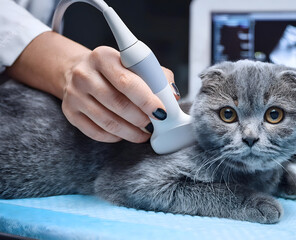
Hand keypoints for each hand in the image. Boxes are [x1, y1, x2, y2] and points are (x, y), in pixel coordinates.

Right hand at [62, 46, 178, 142]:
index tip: (162, 112)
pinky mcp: (69, 112)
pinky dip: (115, 137)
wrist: (79, 72)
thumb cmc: (116, 70)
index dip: (146, 100)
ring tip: (145, 133)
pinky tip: (126, 134)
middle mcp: (84, 74)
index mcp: (103, 56)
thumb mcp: (135, 64)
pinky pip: (96, 132)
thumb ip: (157, 77)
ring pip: (107, 121)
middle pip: (117, 103)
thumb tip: (172, 96)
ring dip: (131, 132)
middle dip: (141, 119)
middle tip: (154, 125)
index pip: (126, 81)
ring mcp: (73, 94)